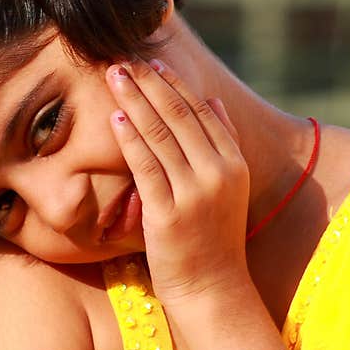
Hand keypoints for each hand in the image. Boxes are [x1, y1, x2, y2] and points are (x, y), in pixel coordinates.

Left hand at [106, 58, 251, 304]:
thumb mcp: (230, 187)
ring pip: (160, 135)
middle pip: (179, 116)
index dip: (174, 84)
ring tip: (115, 77)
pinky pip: (146, 167)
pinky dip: (130, 139)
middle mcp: (218, 174)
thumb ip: (222, 143)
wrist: (212, 289)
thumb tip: (212, 102)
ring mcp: (194, 194)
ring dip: (135, 101)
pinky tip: (116, 117)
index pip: (201, 112)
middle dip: (149, 84)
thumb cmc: (215, 237)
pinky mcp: (168, 214)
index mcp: (234, 164)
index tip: (151, 62)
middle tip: (124, 60)